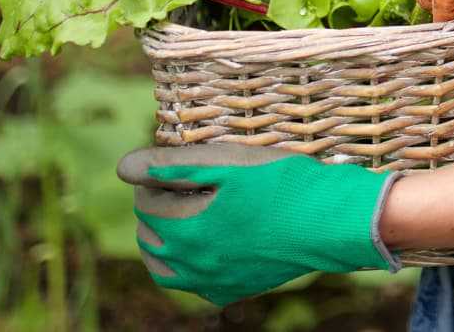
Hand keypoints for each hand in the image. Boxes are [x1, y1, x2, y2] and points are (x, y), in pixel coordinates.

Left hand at [117, 143, 398, 307]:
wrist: (331, 221)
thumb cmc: (283, 183)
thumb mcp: (228, 163)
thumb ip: (172, 166)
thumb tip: (123, 167)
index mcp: (186, 228)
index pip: (146, 202)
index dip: (154, 178)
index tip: (171, 163)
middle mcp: (192, 263)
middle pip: (150, 236)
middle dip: (154, 209)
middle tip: (174, 185)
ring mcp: (213, 282)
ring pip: (165, 269)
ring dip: (162, 243)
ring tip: (176, 220)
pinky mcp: (233, 290)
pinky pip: (195, 286)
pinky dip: (187, 268)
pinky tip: (203, 248)